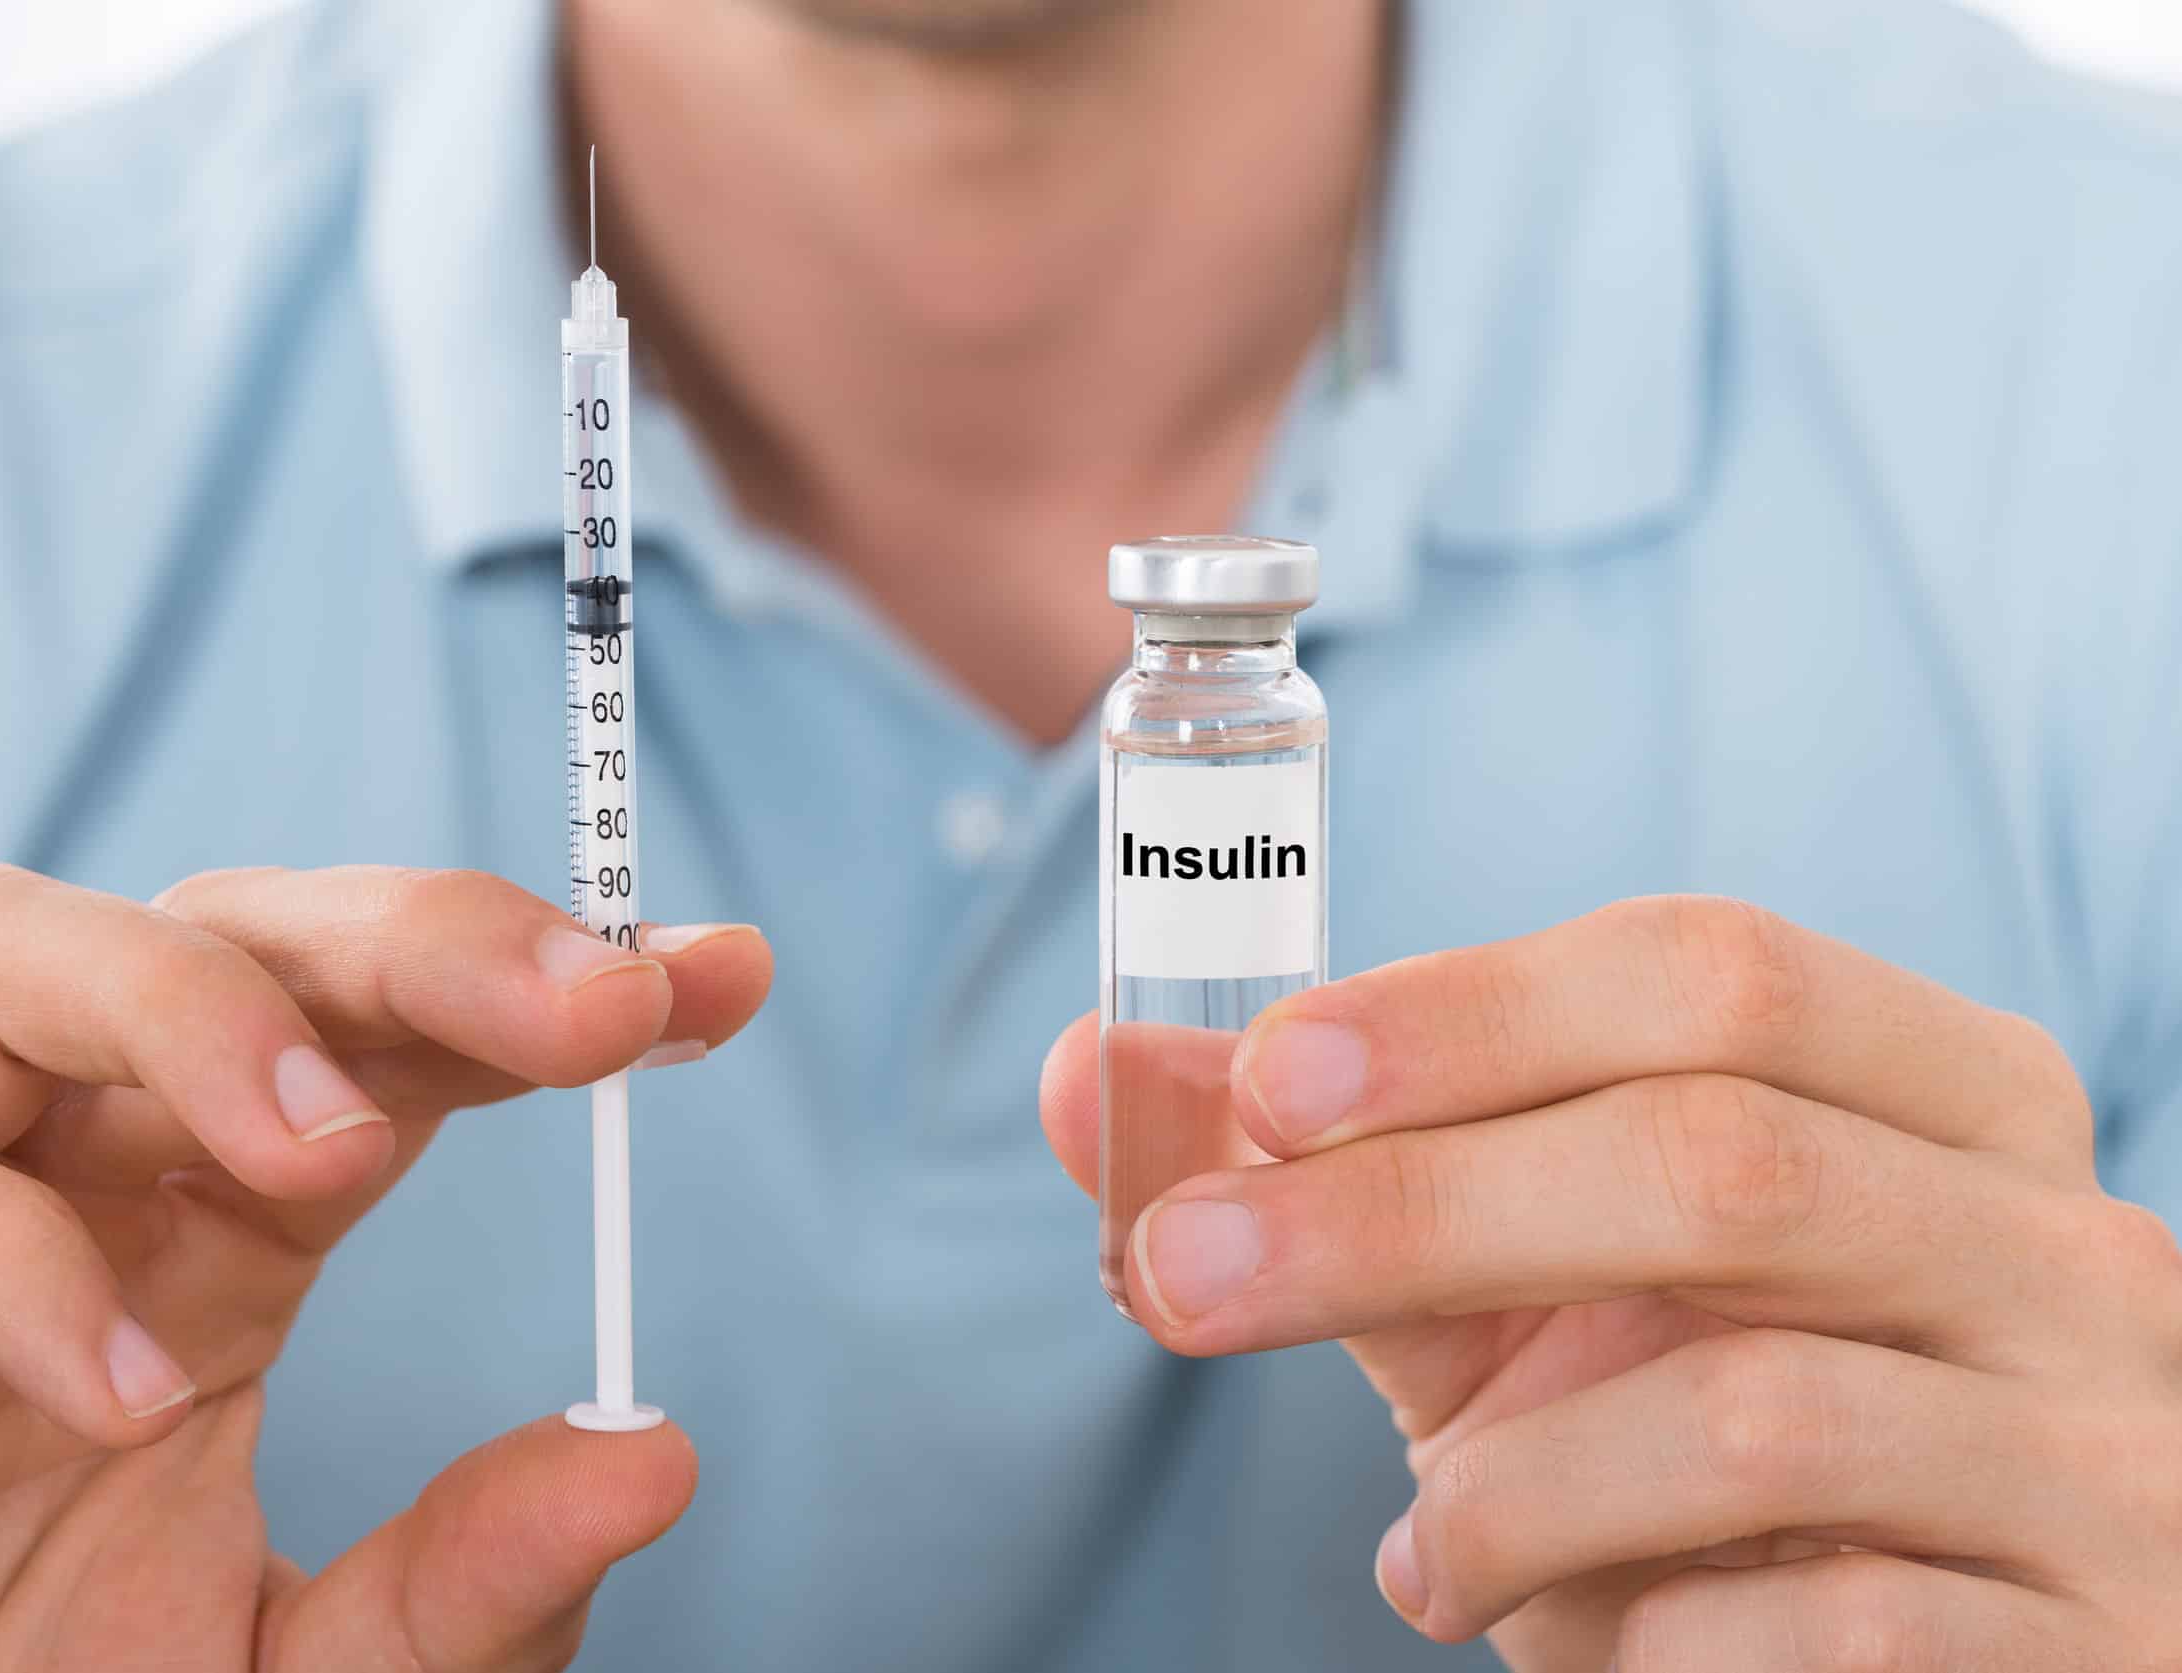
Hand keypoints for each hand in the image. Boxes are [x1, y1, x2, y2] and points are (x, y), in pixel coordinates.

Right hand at [0, 863, 771, 1671]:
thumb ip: (463, 1591)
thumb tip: (653, 1455)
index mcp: (214, 1229)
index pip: (383, 1029)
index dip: (540, 978)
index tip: (722, 974)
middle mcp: (67, 1177)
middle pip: (220, 924)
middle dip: (414, 934)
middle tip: (596, 1006)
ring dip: (195, 1005)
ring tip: (338, 1156)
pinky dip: (5, 1263)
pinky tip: (127, 1404)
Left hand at [1042, 896, 2181, 1669]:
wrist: (1935, 1660)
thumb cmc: (1694, 1440)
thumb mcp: (1527, 1294)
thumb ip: (1341, 1177)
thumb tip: (1086, 1076)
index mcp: (1942, 1093)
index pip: (1712, 972)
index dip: (1469, 1010)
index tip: (1265, 1081)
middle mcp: (2062, 1239)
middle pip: (1718, 1158)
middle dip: (1411, 1213)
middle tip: (1190, 1279)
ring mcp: (2112, 1445)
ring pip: (1758, 1411)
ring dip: (1520, 1488)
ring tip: (1421, 1557)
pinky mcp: (2104, 1637)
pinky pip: (1836, 1626)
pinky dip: (1647, 1641)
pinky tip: (1586, 1651)